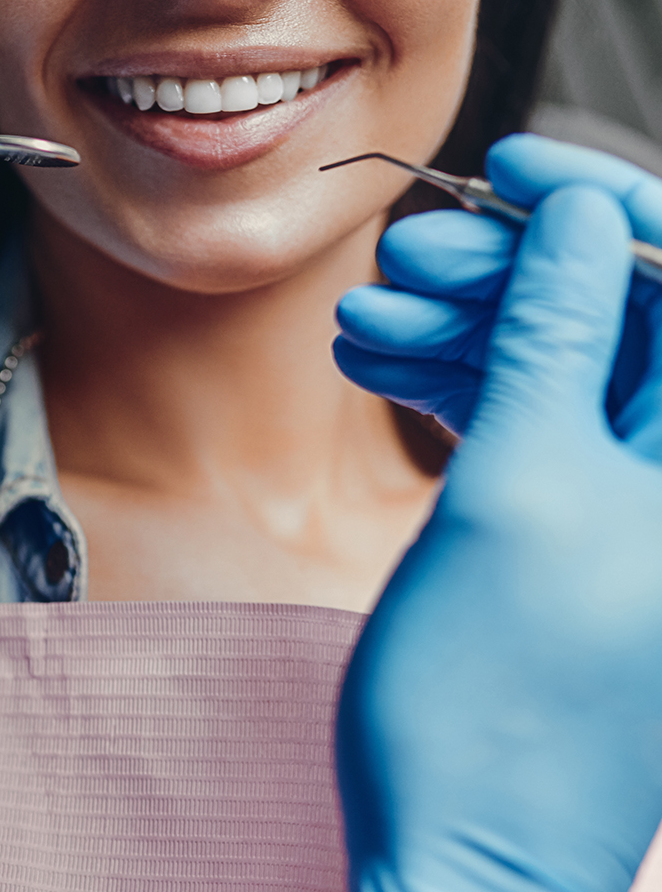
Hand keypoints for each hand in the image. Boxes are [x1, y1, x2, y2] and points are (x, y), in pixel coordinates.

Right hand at [333, 140, 661, 889]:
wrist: (460, 848)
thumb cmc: (493, 704)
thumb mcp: (516, 491)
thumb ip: (555, 344)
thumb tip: (586, 224)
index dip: (604, 206)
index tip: (514, 170)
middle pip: (621, 317)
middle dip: (510, 269)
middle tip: (403, 256)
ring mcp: (638, 510)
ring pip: (564, 367)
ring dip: (463, 328)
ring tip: (361, 321)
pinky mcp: (581, 538)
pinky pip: (532, 427)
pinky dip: (455, 390)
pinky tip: (376, 368)